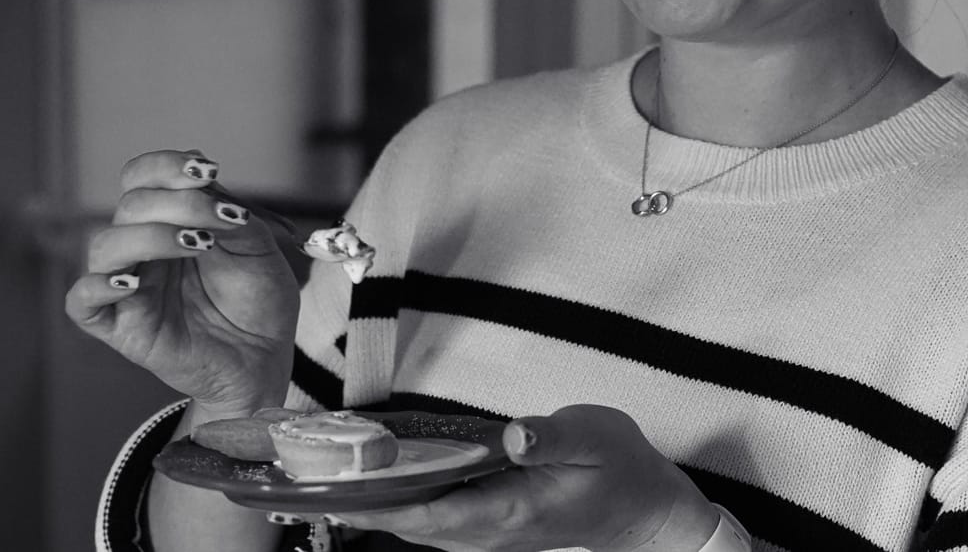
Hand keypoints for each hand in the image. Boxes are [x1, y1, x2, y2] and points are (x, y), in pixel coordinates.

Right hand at [64, 150, 300, 416]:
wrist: (265, 356)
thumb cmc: (258, 300)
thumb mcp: (258, 248)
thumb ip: (230, 215)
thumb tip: (206, 189)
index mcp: (170, 219)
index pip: (143, 178)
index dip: (165, 166)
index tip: (206, 170)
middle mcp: (143, 247)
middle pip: (130, 205)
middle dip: (177, 202)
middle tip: (219, 220)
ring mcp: (129, 285)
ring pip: (105, 245)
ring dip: (149, 236)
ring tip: (197, 244)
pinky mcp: (120, 325)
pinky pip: (82, 301)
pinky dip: (99, 285)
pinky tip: (134, 281)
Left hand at [335, 405, 717, 551]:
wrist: (647, 512)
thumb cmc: (622, 470)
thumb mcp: (595, 438)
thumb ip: (551, 437)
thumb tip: (512, 435)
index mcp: (515, 510)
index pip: (438, 516)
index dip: (386, 509)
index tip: (342, 498)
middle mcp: (498, 530)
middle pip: (419, 528)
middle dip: (370, 511)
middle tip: (319, 488)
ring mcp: (498, 532)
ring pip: (428, 531)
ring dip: (384, 513)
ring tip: (339, 489)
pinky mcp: (500, 525)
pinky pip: (443, 525)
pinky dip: (411, 510)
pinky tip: (391, 492)